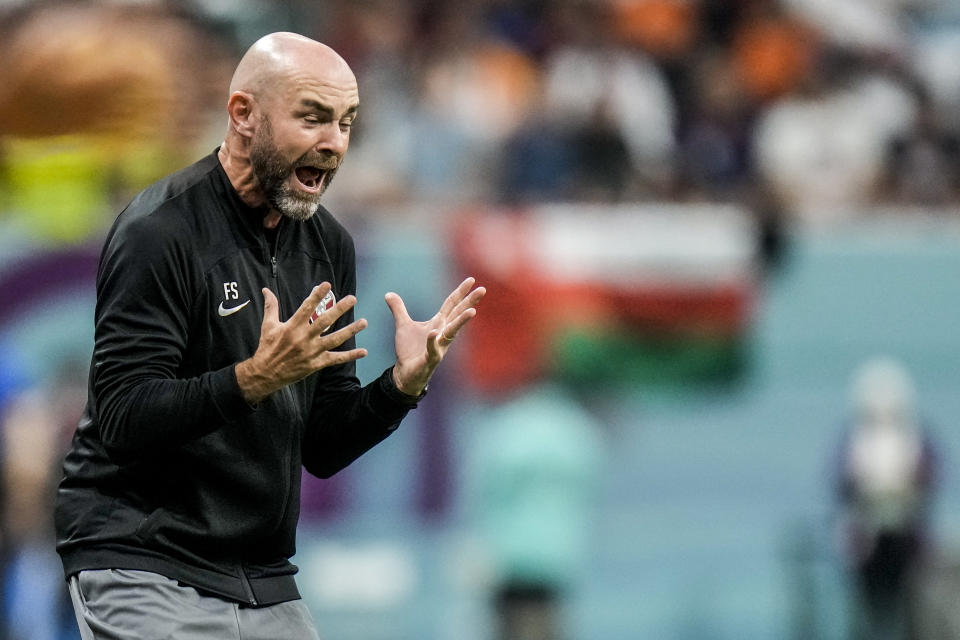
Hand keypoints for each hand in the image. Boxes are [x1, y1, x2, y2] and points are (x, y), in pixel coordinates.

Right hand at [236, 283, 367, 403]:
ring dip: (350, 330)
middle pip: (325, 321)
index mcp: (292, 327)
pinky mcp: (317, 364)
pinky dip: (350, 356)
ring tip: (364, 322)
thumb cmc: (268, 347)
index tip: (327, 284)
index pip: (306, 307)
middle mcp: (304, 338)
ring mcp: (312, 351)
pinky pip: (336, 359)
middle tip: (352, 299)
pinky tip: (363, 351)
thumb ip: (271, 307)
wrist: (266, 373)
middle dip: (339, 309)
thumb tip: (266, 290)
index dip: (317, 295)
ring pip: (335, 339)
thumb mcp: (268, 325)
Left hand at [386, 277, 485, 395]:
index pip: (451, 304)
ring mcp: (439, 346)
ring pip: (452, 332)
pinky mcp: (431, 358)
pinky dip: (433, 341)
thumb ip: (398, 309)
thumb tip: (389, 294)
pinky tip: (434, 332)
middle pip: (458, 314)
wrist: (405, 373)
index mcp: (438, 323)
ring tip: (472, 312)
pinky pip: (433, 349)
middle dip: (470, 302)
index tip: (471, 280)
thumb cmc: (409, 350)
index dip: (460, 292)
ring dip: (461, 322)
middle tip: (483, 289)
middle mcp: (443, 333)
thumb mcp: (402, 325)